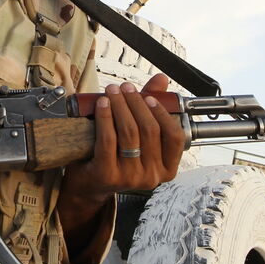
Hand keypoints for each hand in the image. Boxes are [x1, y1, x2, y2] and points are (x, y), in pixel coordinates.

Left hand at [58, 74, 184, 240]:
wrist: (89, 184)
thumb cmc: (117, 157)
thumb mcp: (139, 136)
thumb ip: (152, 109)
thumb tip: (162, 79)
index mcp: (167, 169)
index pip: (175, 137)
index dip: (162, 113)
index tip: (149, 97)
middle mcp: (152, 176)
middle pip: (149, 130)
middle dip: (136, 103)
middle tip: (125, 88)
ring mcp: (130, 177)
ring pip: (129, 132)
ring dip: (120, 105)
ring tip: (112, 91)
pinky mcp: (107, 174)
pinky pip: (108, 139)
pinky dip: (105, 117)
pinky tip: (102, 104)